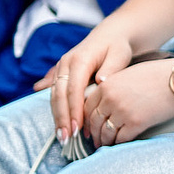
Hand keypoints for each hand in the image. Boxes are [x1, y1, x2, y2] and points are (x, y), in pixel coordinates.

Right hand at [35, 24, 134, 140]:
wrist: (110, 35)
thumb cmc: (117, 47)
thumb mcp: (119, 54)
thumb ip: (110, 68)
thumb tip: (101, 81)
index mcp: (80, 59)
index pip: (73, 89)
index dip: (74, 110)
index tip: (77, 128)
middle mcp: (66, 63)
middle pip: (59, 95)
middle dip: (62, 118)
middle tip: (66, 138)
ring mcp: (61, 68)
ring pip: (54, 96)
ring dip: (57, 117)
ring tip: (62, 136)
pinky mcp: (60, 73)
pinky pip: (54, 93)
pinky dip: (56, 109)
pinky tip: (56, 124)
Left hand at [84, 59, 173, 146]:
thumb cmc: (158, 74)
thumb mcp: (128, 74)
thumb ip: (113, 86)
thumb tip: (106, 102)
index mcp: (107, 84)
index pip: (87, 106)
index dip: (86, 119)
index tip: (88, 126)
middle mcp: (111, 98)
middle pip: (94, 121)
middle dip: (94, 133)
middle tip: (94, 140)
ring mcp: (123, 112)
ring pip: (106, 132)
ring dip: (104, 141)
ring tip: (105, 145)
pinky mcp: (136, 123)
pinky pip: (121, 138)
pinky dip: (118, 144)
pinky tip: (119, 145)